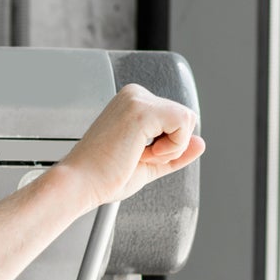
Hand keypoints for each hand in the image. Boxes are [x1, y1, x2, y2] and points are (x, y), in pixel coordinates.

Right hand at [54, 84, 204, 210]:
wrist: (79, 185)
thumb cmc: (102, 178)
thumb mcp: (147, 164)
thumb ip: (175, 152)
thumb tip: (200, 143)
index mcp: (132, 103)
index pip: (175, 120)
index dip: (165, 147)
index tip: (134, 156)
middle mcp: (134, 95)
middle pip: (185, 117)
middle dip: (169, 146)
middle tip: (135, 157)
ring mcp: (137, 99)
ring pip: (187, 119)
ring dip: (169, 148)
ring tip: (137, 155)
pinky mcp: (142, 109)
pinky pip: (184, 122)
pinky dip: (171, 147)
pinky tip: (142, 154)